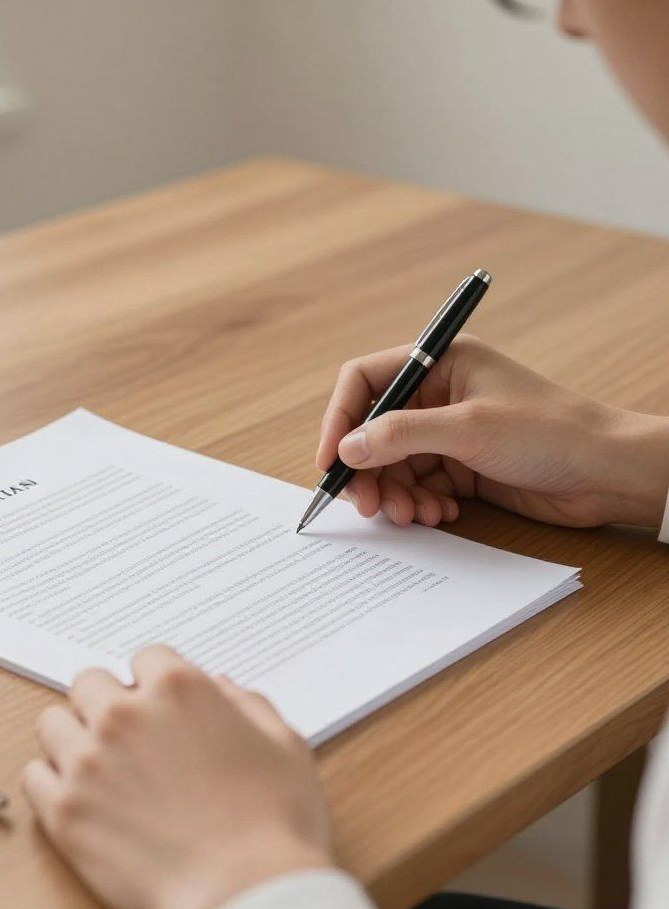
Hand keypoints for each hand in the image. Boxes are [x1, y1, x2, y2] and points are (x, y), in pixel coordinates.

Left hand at [22, 646, 331, 908]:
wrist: (245, 898)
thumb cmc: (275, 826)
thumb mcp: (284, 746)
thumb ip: (249, 705)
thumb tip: (221, 687)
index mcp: (178, 689)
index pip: (146, 658)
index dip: (155, 683)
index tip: (161, 707)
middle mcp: (124, 715)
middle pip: (88, 682)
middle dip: (106, 702)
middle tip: (127, 737)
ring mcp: (88, 762)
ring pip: (52, 723)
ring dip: (73, 737)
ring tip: (98, 767)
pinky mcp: (65, 813)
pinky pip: (34, 776)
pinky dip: (52, 783)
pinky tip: (80, 799)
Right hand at [317, 337, 668, 529]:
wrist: (608, 473)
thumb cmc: (552, 432)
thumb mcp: (469, 428)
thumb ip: (401, 435)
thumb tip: (347, 448)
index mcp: (440, 364)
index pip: (366, 381)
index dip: (340, 419)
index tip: (330, 460)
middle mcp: (438, 395)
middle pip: (374, 430)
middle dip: (369, 470)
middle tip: (369, 505)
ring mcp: (448, 433)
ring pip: (393, 464)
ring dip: (396, 493)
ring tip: (415, 514)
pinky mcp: (460, 466)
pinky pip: (418, 485)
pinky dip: (420, 502)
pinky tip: (442, 512)